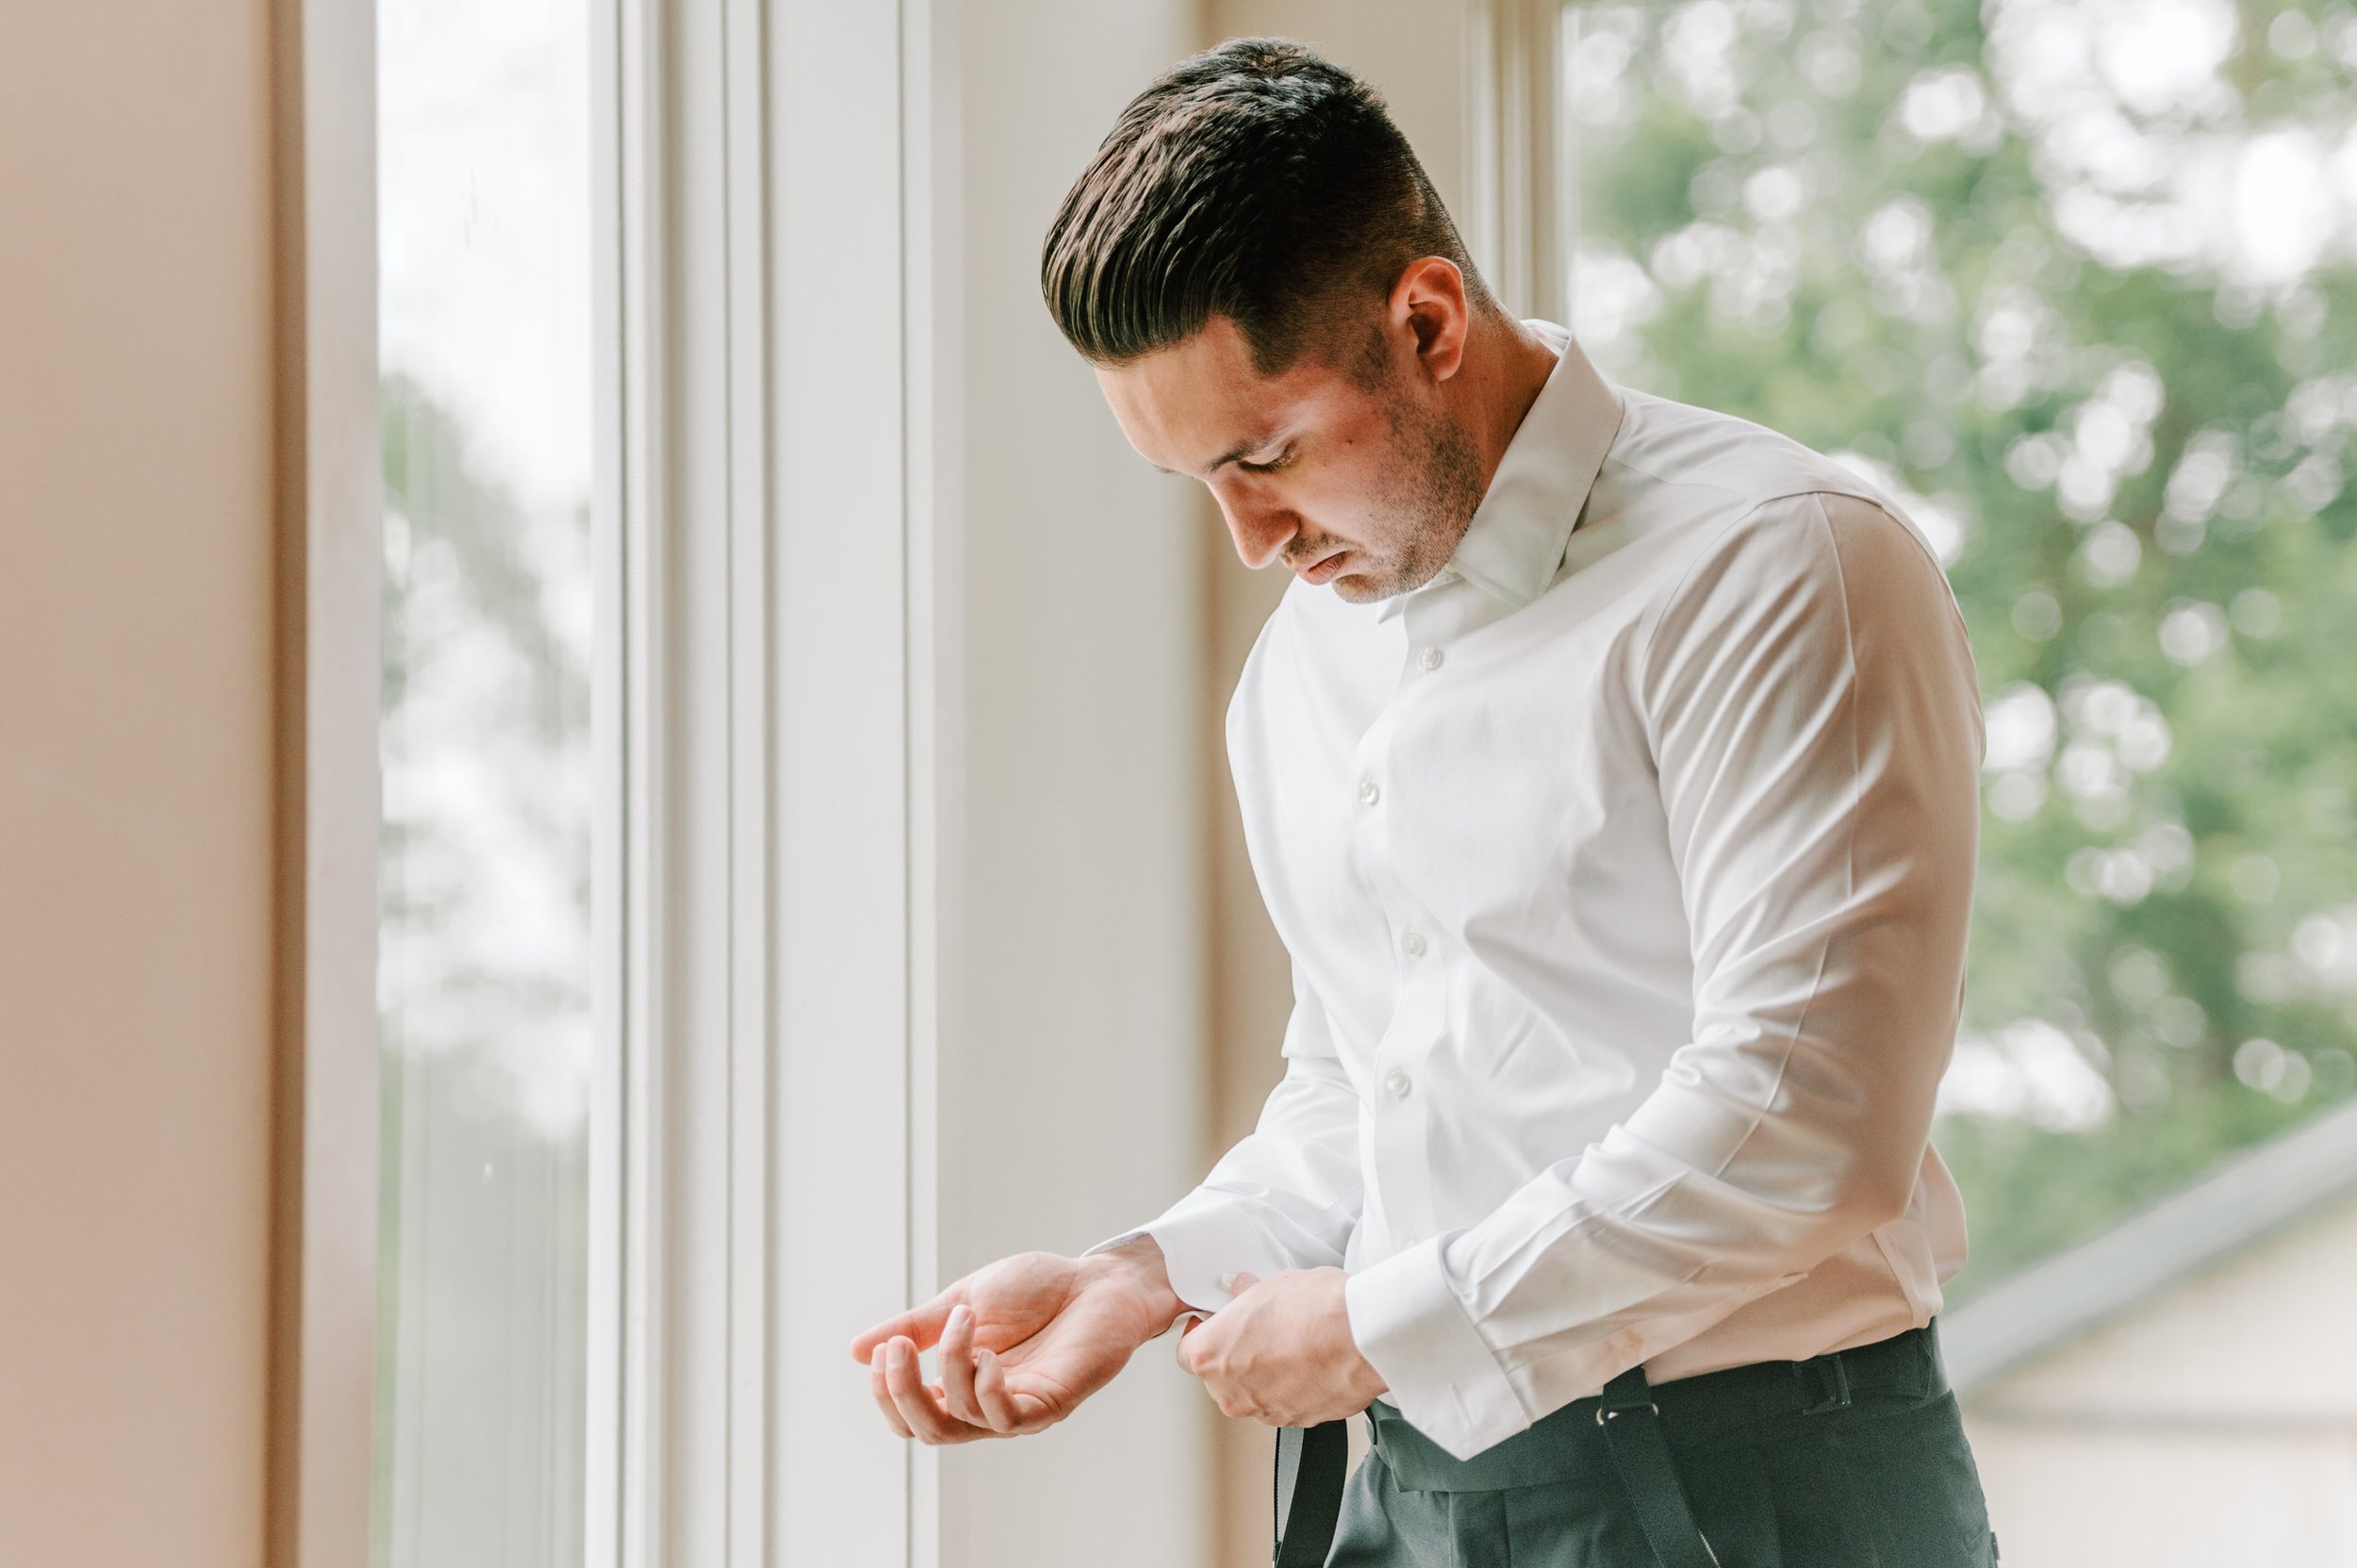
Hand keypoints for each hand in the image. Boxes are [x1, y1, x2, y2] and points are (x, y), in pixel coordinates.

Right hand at [847, 1239, 1183, 1443]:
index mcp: (962, 1384)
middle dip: (902, 1393)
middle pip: (929, 1431)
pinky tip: (987, 1356)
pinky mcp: (1051, 1404)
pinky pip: (1008, 1419)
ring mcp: (1019, 1408)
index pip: (912, 1415)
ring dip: (950, 1369)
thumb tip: (856, 1350)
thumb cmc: (1038, 1289)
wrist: (1098, 1279)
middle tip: (896, 1348)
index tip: (882, 1349)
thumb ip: (917, 1327)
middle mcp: (987, 1405)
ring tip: (964, 1319)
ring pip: (963, 1421)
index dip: (887, 1393)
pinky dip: (987, 1390)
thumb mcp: (963, 1301)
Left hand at [1174, 1267, 1387, 1425]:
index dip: (1203, 1334)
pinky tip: (1313, 1361)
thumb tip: (1243, 1290)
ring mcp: (1266, 1412)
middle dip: (1236, 1355)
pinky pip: (1286, 1403)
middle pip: (1220, 1376)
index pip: (1187, 1352)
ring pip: (1254, 1392)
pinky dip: (1294, 1387)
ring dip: (1266, 1373)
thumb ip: (1246, 1295)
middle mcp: (1232, 1393)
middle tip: (1261, 1329)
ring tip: (1293, 1343)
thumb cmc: (1314, 1309)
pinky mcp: (1299, 1421)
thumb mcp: (1270, 1284)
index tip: (1216, 1322)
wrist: (1363, 1338)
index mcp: (1211, 1357)